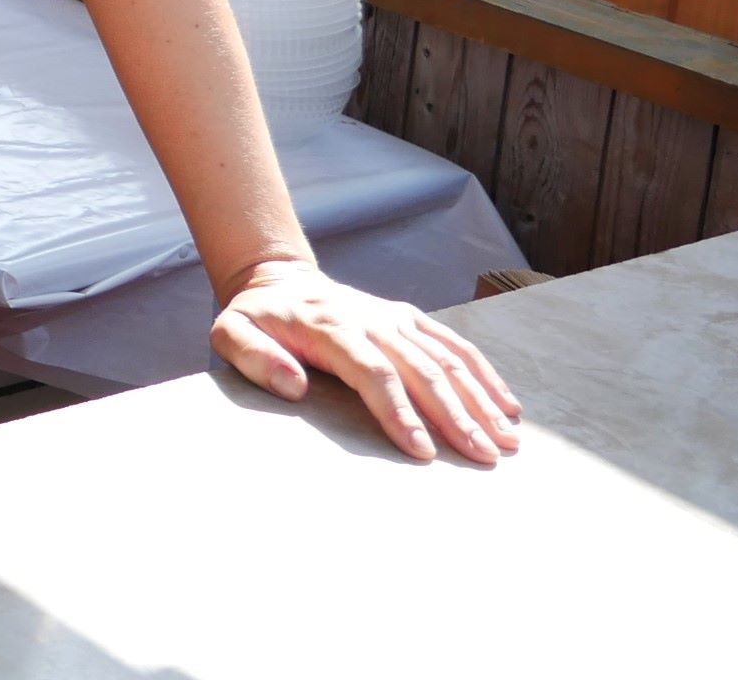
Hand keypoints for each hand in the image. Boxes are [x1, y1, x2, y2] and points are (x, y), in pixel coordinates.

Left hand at [211, 259, 521, 464]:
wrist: (279, 280)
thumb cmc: (256, 319)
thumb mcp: (230, 334)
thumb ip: (255, 358)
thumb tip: (295, 387)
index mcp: (329, 327)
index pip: (374, 373)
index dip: (399, 412)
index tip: (421, 452)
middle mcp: (370, 319)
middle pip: (421, 369)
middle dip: (455, 415)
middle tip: (484, 456)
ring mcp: (394, 317)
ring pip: (446, 358)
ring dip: (480, 400)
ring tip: (506, 441)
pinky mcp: (410, 318)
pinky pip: (454, 344)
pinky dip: (484, 373)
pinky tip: (508, 406)